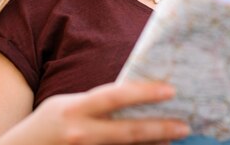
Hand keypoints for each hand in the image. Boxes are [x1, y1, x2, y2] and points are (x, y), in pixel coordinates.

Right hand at [0, 80, 190, 144]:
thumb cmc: (44, 127)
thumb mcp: (65, 106)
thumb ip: (95, 104)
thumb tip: (132, 97)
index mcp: (73, 109)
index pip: (115, 96)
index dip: (144, 92)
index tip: (170, 90)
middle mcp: (78, 133)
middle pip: (128, 132)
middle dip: (160, 128)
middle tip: (185, 125)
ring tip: (174, 139)